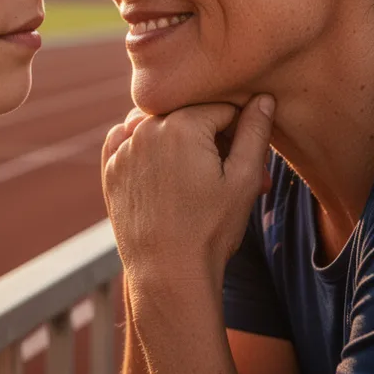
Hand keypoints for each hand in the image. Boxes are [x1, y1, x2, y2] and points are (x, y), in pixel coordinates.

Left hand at [101, 95, 274, 284]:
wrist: (166, 275)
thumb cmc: (209, 230)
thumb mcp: (244, 180)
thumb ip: (255, 132)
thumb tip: (263, 98)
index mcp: (182, 124)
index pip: (223, 108)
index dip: (242, 132)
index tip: (248, 162)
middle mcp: (147, 127)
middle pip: (191, 115)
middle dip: (213, 139)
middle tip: (229, 177)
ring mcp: (124, 147)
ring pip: (161, 125)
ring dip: (181, 140)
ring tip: (198, 177)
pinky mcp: (110, 168)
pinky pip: (130, 140)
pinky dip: (147, 147)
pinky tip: (165, 173)